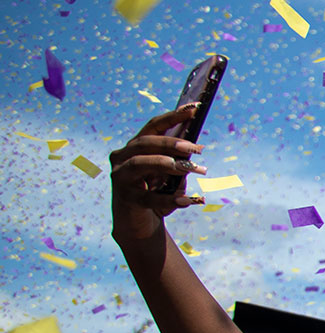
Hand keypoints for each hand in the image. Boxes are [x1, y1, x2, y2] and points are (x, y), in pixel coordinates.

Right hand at [109, 105, 207, 239]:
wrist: (140, 224)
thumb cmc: (157, 194)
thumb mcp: (171, 177)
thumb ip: (179, 163)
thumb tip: (193, 151)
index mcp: (135, 147)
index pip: (152, 126)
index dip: (172, 116)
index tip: (194, 108)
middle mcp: (123, 158)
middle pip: (145, 142)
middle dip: (171, 143)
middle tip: (196, 149)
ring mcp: (120, 177)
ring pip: (140, 163)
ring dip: (168, 164)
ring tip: (191, 169)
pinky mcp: (125, 198)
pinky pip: (148, 197)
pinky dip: (170, 198)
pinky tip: (189, 200)